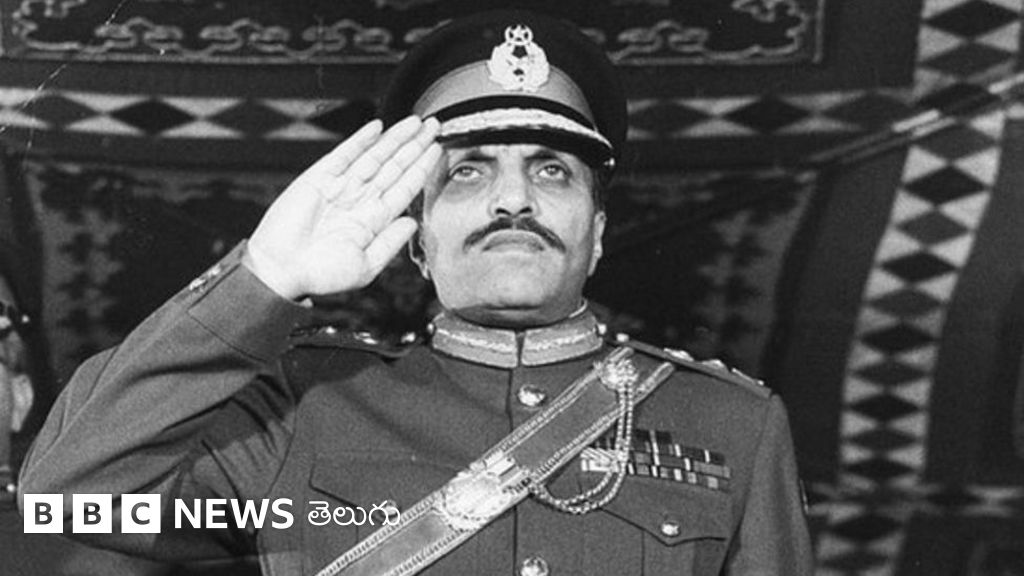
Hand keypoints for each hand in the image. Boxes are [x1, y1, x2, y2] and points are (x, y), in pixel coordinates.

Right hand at [246, 116, 440, 299]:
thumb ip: (390, 244)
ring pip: (375, 156)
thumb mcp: (365, 266)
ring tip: (416, 123)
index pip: (405, 188)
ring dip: (395, 139)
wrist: (282, 270)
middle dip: (415, 146)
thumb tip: (413, 223)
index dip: (421, 169)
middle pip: (395, 167)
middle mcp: (360, 200)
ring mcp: (341, 186)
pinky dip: (361, 140)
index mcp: (374, 220)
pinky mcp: (320, 177)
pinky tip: (378, 128)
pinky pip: (345, 154)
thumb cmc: (321, 275)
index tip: (438, 151)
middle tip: (435, 126)